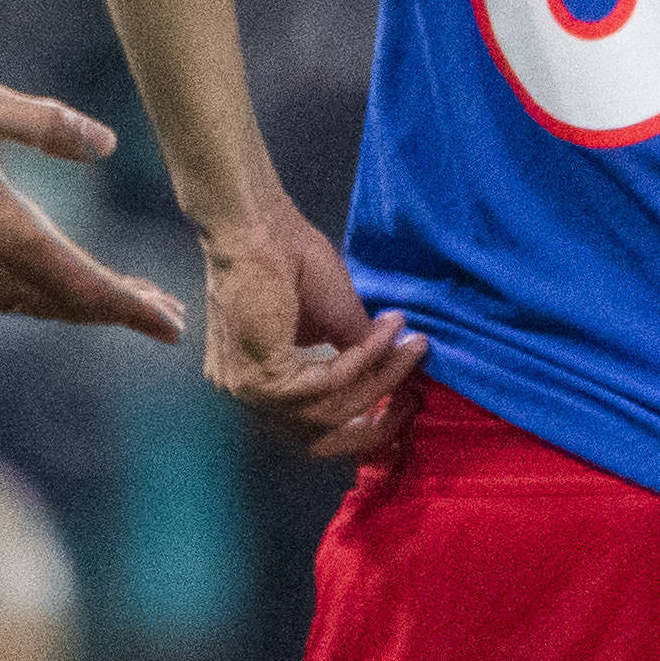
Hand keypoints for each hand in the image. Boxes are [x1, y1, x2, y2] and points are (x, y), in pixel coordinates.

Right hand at [0, 79, 186, 342]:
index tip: (168, 326)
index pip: (80, 283)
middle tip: (164, 314)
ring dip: (81, 307)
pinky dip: (42, 301)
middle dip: (117, 311)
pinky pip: (2, 302)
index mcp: (0, 228)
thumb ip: (46, 124)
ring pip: (35, 308)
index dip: (129, 307)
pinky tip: (57, 286)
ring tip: (123, 300)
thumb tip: (106, 143)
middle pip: (65, 305)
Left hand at [198, 196, 426, 457]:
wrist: (258, 224)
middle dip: (374, 421)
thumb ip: (355, 353)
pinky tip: (386, 334)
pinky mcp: (260, 378)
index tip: (403, 402)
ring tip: (408, 344)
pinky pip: (327, 385)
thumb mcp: (335, 317)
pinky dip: (363, 361)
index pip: (311, 427)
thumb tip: (397, 373)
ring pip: (328, 411)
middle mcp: (246, 395)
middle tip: (413, 397)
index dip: (361, 422)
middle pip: (319, 436)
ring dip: (378, 377)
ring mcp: (248, 391)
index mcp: (259, 381)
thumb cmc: (290, 258)